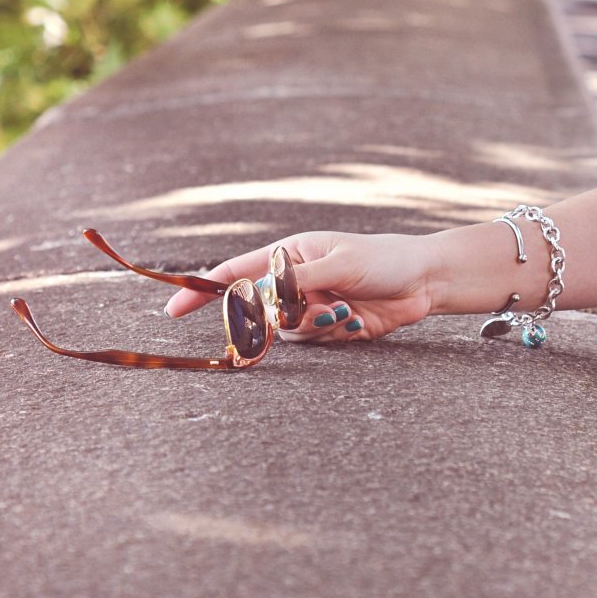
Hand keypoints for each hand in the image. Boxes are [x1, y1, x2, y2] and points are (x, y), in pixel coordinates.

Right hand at [165, 231, 435, 342]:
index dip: (203, 290)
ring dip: (315, 326)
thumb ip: (297, 282)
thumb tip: (261, 298)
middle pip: (258, 311)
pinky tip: (357, 320)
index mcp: (288, 255)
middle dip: (281, 317)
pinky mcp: (328, 329)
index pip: (235, 272)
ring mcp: (309, 307)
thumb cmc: (382, 259)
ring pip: (286, 333)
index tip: (173, 310)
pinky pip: (314, 343)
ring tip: (346, 310)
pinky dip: (334, 334)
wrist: (422, 282)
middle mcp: (292, 283)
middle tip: (315, 308)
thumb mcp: (339, 263)